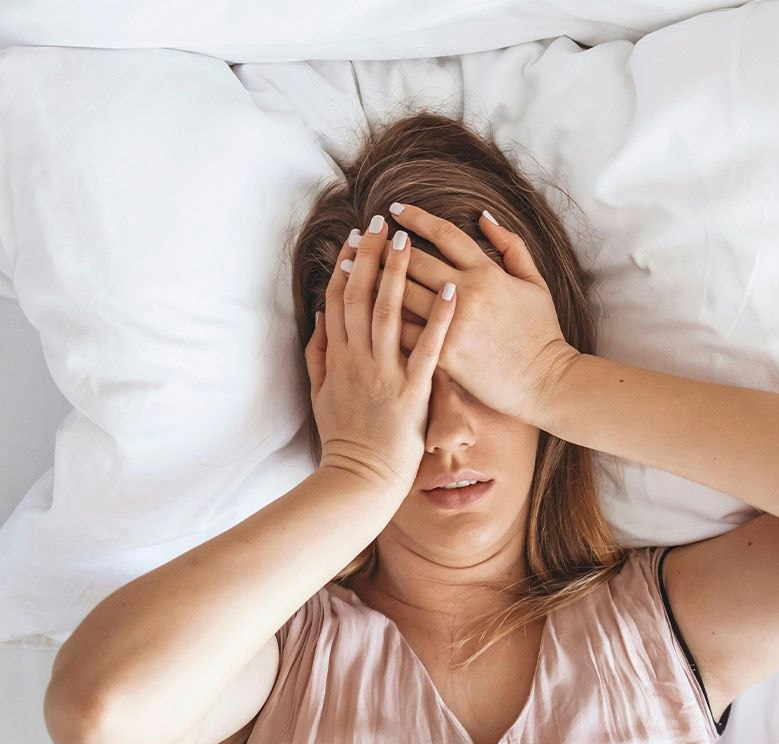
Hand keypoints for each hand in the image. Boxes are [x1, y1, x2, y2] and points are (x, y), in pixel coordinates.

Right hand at [304, 217, 455, 494]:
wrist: (361, 478)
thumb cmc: (345, 438)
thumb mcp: (319, 392)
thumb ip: (318, 351)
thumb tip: (320, 313)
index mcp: (338, 357)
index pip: (339, 299)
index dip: (348, 264)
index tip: (357, 236)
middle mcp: (358, 359)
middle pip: (361, 296)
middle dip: (371, 256)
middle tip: (382, 223)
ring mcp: (384, 373)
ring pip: (389, 312)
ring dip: (399, 273)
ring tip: (409, 240)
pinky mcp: (411, 390)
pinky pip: (428, 347)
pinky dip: (440, 317)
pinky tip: (452, 289)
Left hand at [371, 204, 579, 423]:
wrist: (544, 382)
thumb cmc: (542, 333)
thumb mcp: (535, 283)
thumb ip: (512, 246)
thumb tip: (483, 217)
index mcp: (488, 273)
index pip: (444, 234)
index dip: (416, 218)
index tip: (394, 210)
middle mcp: (467, 295)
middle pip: (413, 262)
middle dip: (382, 246)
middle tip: (359, 234)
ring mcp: (453, 326)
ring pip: (401, 296)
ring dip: (370, 279)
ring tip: (347, 267)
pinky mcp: (444, 356)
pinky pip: (403, 334)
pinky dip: (379, 321)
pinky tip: (358, 312)